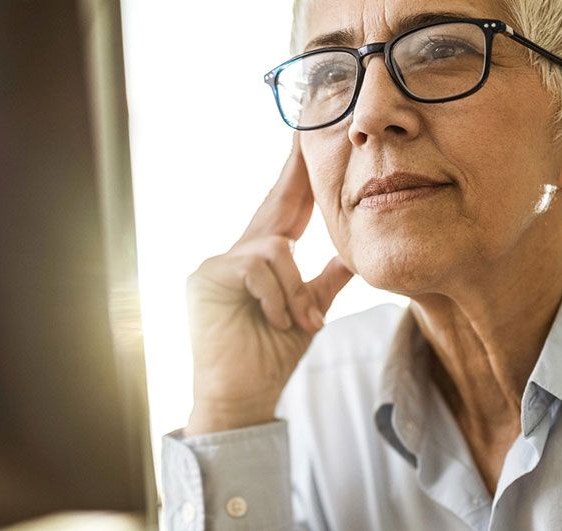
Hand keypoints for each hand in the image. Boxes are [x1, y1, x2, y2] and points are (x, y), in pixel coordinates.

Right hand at [184, 134, 353, 434]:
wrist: (241, 397)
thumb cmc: (269, 358)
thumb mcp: (309, 312)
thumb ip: (327, 282)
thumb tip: (354, 254)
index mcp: (265, 260)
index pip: (288, 208)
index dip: (299, 174)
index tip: (309, 138)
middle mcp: (240, 253)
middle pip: (274, 204)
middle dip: (294, 172)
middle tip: (306, 132)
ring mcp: (219, 263)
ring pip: (276, 249)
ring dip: (295, 290)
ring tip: (300, 323)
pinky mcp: (207, 277)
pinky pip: (257, 267)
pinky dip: (275, 297)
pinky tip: (275, 321)